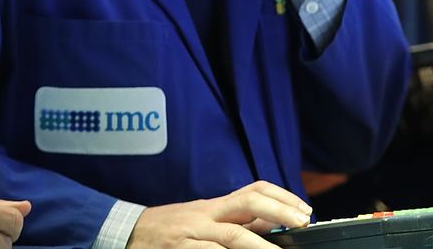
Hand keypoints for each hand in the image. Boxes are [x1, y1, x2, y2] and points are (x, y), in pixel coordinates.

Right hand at [127, 180, 312, 248]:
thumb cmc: (171, 228)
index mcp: (215, 205)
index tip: (304, 209)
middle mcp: (208, 214)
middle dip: (278, 210)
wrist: (128, 233)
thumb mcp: (202, 219)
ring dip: (260, 245)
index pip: (254, 189)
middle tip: (302, 222)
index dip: (282, 196)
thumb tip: (270, 225)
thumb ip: (233, 221)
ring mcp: (195, 233)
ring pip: (233, 234)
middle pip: (248, 202)